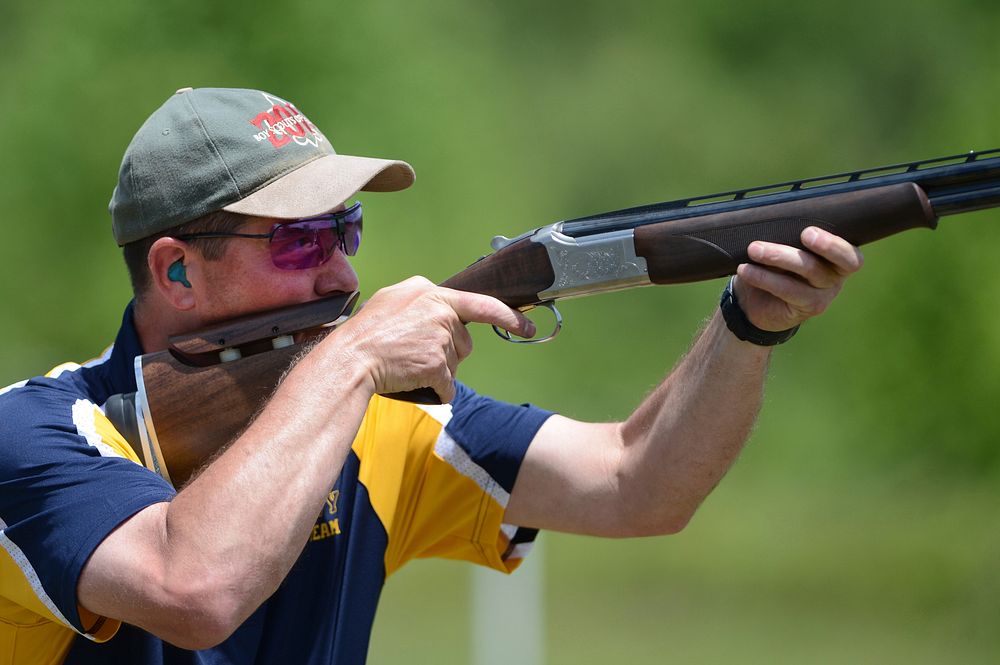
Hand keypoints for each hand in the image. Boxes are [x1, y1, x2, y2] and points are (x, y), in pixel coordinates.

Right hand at [331, 276, 534, 401]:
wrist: (349, 359)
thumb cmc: (364, 334)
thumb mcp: (391, 301)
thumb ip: (420, 301)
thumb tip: (438, 307)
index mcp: (431, 292)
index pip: (481, 304)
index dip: (508, 317)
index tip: (528, 327)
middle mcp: (441, 310)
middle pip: (463, 341)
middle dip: (447, 352)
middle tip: (412, 353)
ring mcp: (440, 337)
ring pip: (456, 364)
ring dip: (438, 370)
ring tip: (407, 364)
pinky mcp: (438, 364)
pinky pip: (448, 386)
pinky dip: (435, 389)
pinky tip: (413, 382)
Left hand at [734, 227, 863, 331]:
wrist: (754, 301)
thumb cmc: (774, 266)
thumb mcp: (783, 247)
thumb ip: (788, 235)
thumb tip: (774, 219)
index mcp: (836, 256)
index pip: (849, 252)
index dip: (834, 244)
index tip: (809, 232)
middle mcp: (835, 276)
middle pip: (833, 260)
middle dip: (820, 245)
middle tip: (803, 233)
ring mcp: (823, 294)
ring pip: (808, 271)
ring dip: (779, 256)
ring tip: (754, 249)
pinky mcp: (807, 307)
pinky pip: (787, 289)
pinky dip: (764, 277)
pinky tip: (747, 270)